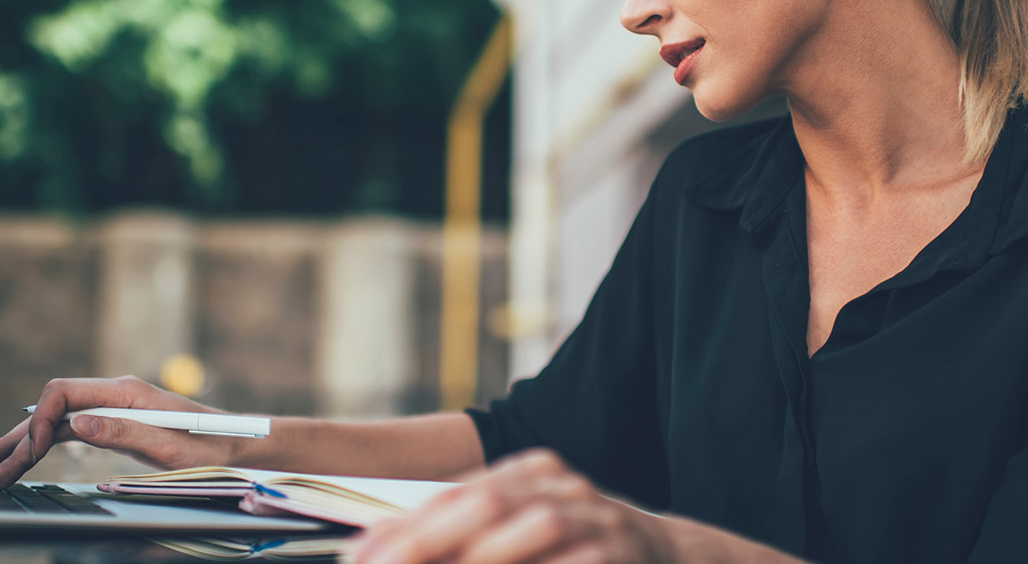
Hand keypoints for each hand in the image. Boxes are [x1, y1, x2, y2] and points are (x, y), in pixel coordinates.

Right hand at [0, 375, 245, 489]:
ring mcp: (112, 407)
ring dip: (21, 445)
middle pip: (52, 409)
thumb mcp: (169, 446)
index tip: (27, 454)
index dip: (38, 420)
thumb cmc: (209, 445)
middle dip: (15, 438)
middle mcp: (114, 394)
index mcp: (125, 391)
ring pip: (55, 422)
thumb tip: (78, 423)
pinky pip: (69, 432)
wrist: (235, 443)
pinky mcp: (114, 423)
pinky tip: (21, 458)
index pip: (63, 392)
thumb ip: (125, 432)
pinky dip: (42, 447)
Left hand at [349, 449, 671, 563]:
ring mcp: (595, 513)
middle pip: (485, 503)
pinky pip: (577, 558)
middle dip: (426, 540)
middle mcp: (559, 483)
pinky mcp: (619, 549)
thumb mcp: (520, 539)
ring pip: (534, 524)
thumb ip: (467, 542)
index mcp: (527, 472)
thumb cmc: (576, 553)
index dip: (402, 526)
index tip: (359, 557)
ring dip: (482, 556)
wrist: (667, 558)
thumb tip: (388, 554)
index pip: (453, 494)